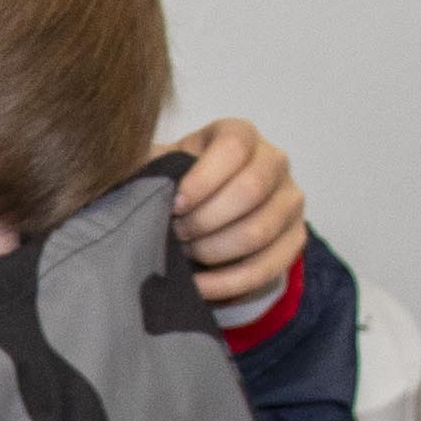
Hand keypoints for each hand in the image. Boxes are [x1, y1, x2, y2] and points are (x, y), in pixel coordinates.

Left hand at [166, 117, 308, 306]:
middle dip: (204, 220)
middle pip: (250, 190)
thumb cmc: (178, 184)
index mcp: (241, 134)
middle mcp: (274, 162)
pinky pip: (267, 268)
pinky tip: (198, 286)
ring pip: (258, 232)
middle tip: (175, 234)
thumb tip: (125, 180)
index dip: (202, 180)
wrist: (204, 211)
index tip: (174, 206)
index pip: (233, 149)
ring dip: (212, 250)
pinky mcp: (295, 239)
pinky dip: (227, 283)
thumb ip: (149, 168)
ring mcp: (290, 201)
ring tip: (185, 254)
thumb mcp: (162, 166)